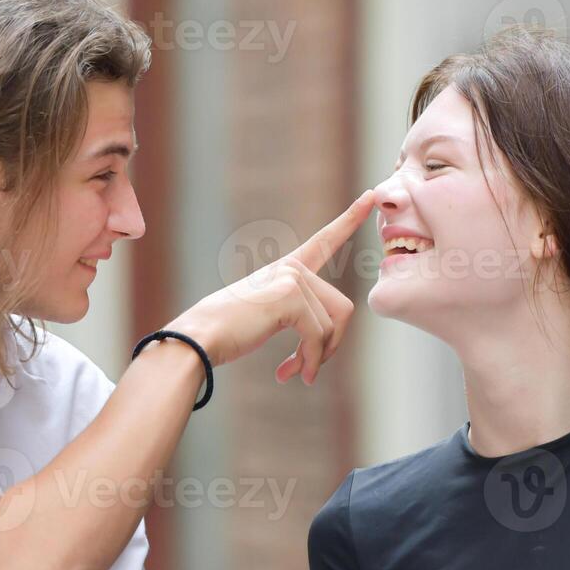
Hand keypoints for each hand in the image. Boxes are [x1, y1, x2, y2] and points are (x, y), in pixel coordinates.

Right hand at [167, 190, 373, 385]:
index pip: (324, 240)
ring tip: (296, 373)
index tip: (370, 194)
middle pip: (341, 309)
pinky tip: (289, 375)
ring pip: (332, 325)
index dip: (350, 218)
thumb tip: (321, 352)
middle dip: (329, 345)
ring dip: (317, 356)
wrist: (199, 338)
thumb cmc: (227, 333)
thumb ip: (296, 319)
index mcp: (285, 268)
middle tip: (305, 370)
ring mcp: (291, 278)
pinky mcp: (290, 296)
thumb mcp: (267, 319)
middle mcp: (291, 268)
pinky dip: (308, 360)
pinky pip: (317, 336)